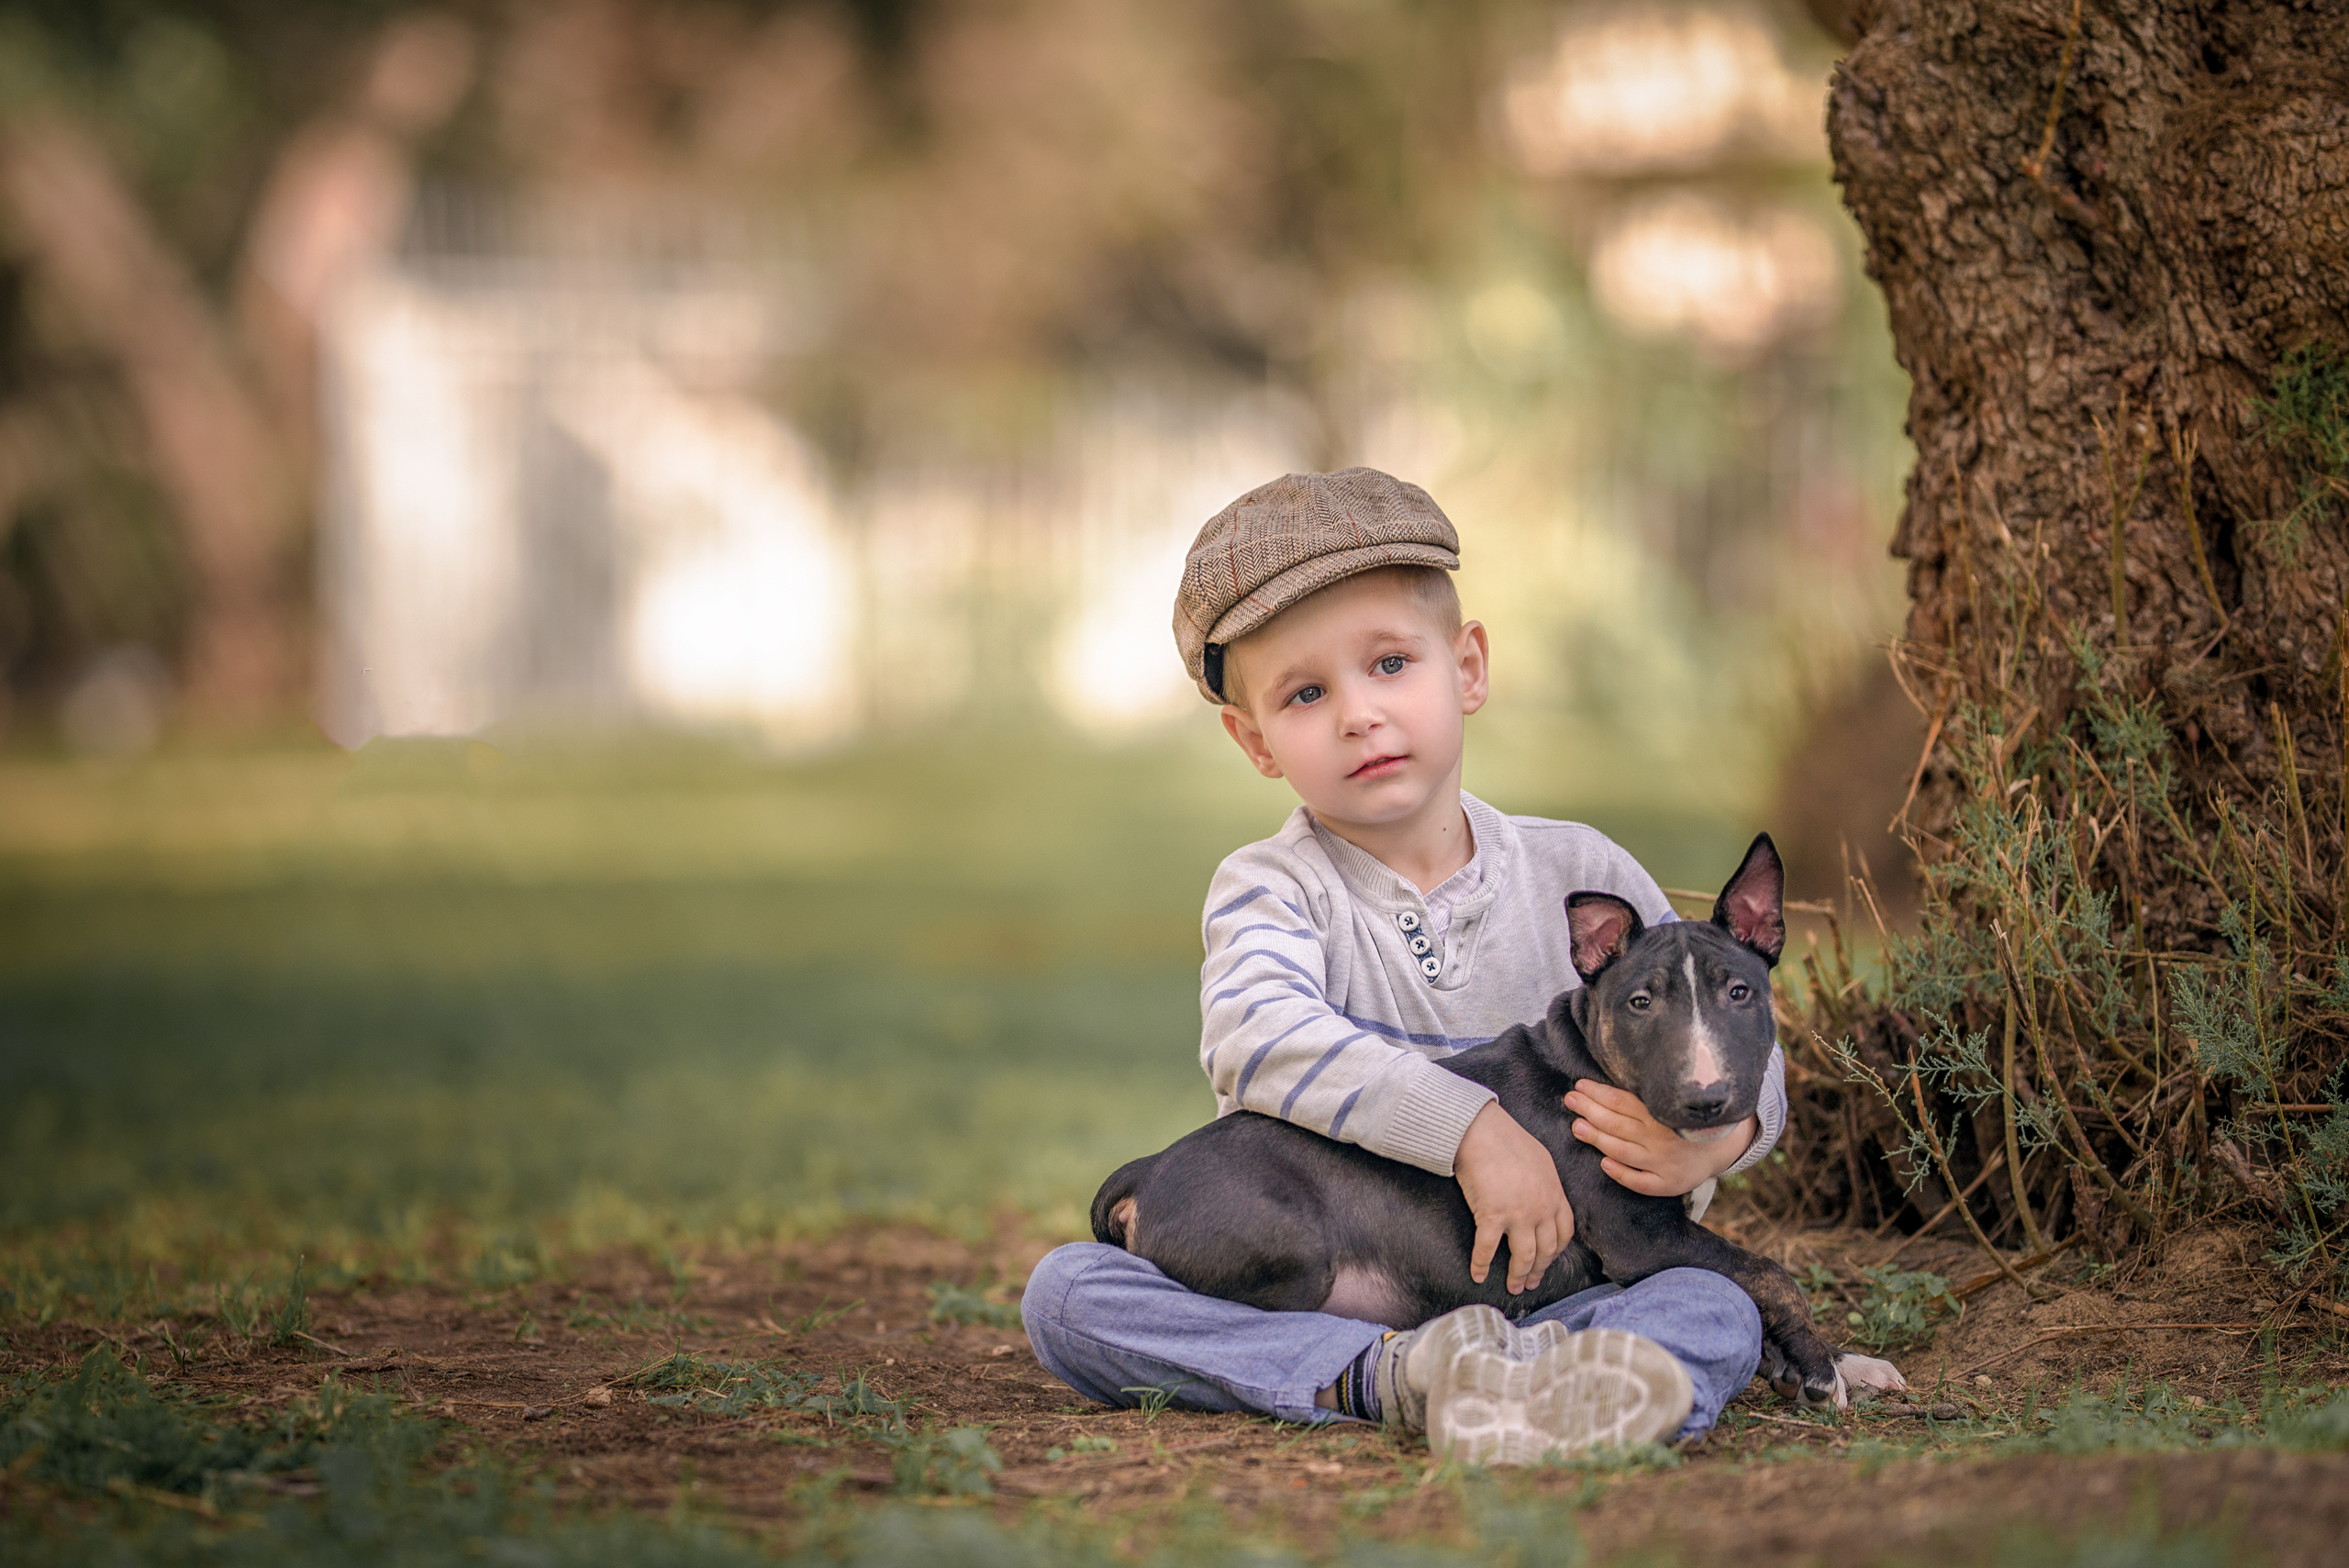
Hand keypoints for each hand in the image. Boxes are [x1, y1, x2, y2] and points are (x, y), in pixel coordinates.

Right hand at [1453, 1102, 1574, 1292]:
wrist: (1482, 1130)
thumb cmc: (1507, 1139)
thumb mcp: (1541, 1160)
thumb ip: (1546, 1183)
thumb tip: (1544, 1196)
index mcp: (1554, 1194)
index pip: (1564, 1233)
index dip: (1556, 1252)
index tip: (1548, 1261)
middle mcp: (1540, 1209)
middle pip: (1546, 1251)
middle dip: (1539, 1271)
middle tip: (1531, 1283)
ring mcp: (1517, 1214)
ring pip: (1524, 1257)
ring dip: (1518, 1276)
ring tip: (1513, 1286)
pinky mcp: (1492, 1216)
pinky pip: (1486, 1249)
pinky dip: (1481, 1265)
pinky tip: (1477, 1274)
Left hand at [1566, 1079, 1755, 1197]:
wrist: (1722, 1148)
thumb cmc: (1685, 1120)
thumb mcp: (1670, 1103)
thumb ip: (1643, 1097)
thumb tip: (1604, 1084)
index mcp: (1662, 1113)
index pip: (1622, 1101)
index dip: (1597, 1092)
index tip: (1579, 1085)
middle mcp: (1662, 1138)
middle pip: (1617, 1124)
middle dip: (1590, 1111)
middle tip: (1570, 1100)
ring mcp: (1664, 1163)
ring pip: (1623, 1151)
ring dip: (1597, 1139)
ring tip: (1576, 1128)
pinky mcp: (1668, 1184)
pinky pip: (1640, 1182)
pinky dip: (1621, 1173)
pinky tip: (1604, 1163)